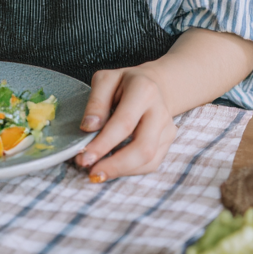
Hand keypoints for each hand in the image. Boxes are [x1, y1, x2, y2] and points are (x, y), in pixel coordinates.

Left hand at [73, 68, 177, 182]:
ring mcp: (167, 128)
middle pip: (143, 148)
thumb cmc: (124, 83)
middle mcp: (160, 111)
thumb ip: (96, 102)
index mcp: (144, 90)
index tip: (85, 157)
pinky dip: (130, 171)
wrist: (152, 84)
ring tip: (99, 172)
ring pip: (149, 161)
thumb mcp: (105, 80)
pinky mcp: (168, 142)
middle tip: (93, 172)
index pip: (124, 123)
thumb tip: (88, 127)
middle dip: (116, 165)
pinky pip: (151, 164)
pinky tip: (113, 168)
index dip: (103, 144)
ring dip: (122, 171)